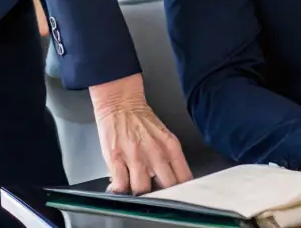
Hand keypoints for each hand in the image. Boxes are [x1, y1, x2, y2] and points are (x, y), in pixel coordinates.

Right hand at [90, 73, 192, 194]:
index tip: (179, 199)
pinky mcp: (116, 158)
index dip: (182, 193)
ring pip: (142, 190)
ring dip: (138, 193)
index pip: (184, 178)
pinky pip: (120, 186)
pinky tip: (118, 185)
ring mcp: (135, 156)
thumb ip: (168, 159)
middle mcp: (156, 152)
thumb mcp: (163, 136)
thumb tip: (171, 184)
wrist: (119, 102)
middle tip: (155, 198)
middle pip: (166, 188)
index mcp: (171, 146)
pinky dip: (119, 190)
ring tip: (134, 190)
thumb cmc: (140, 119)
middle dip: (162, 197)